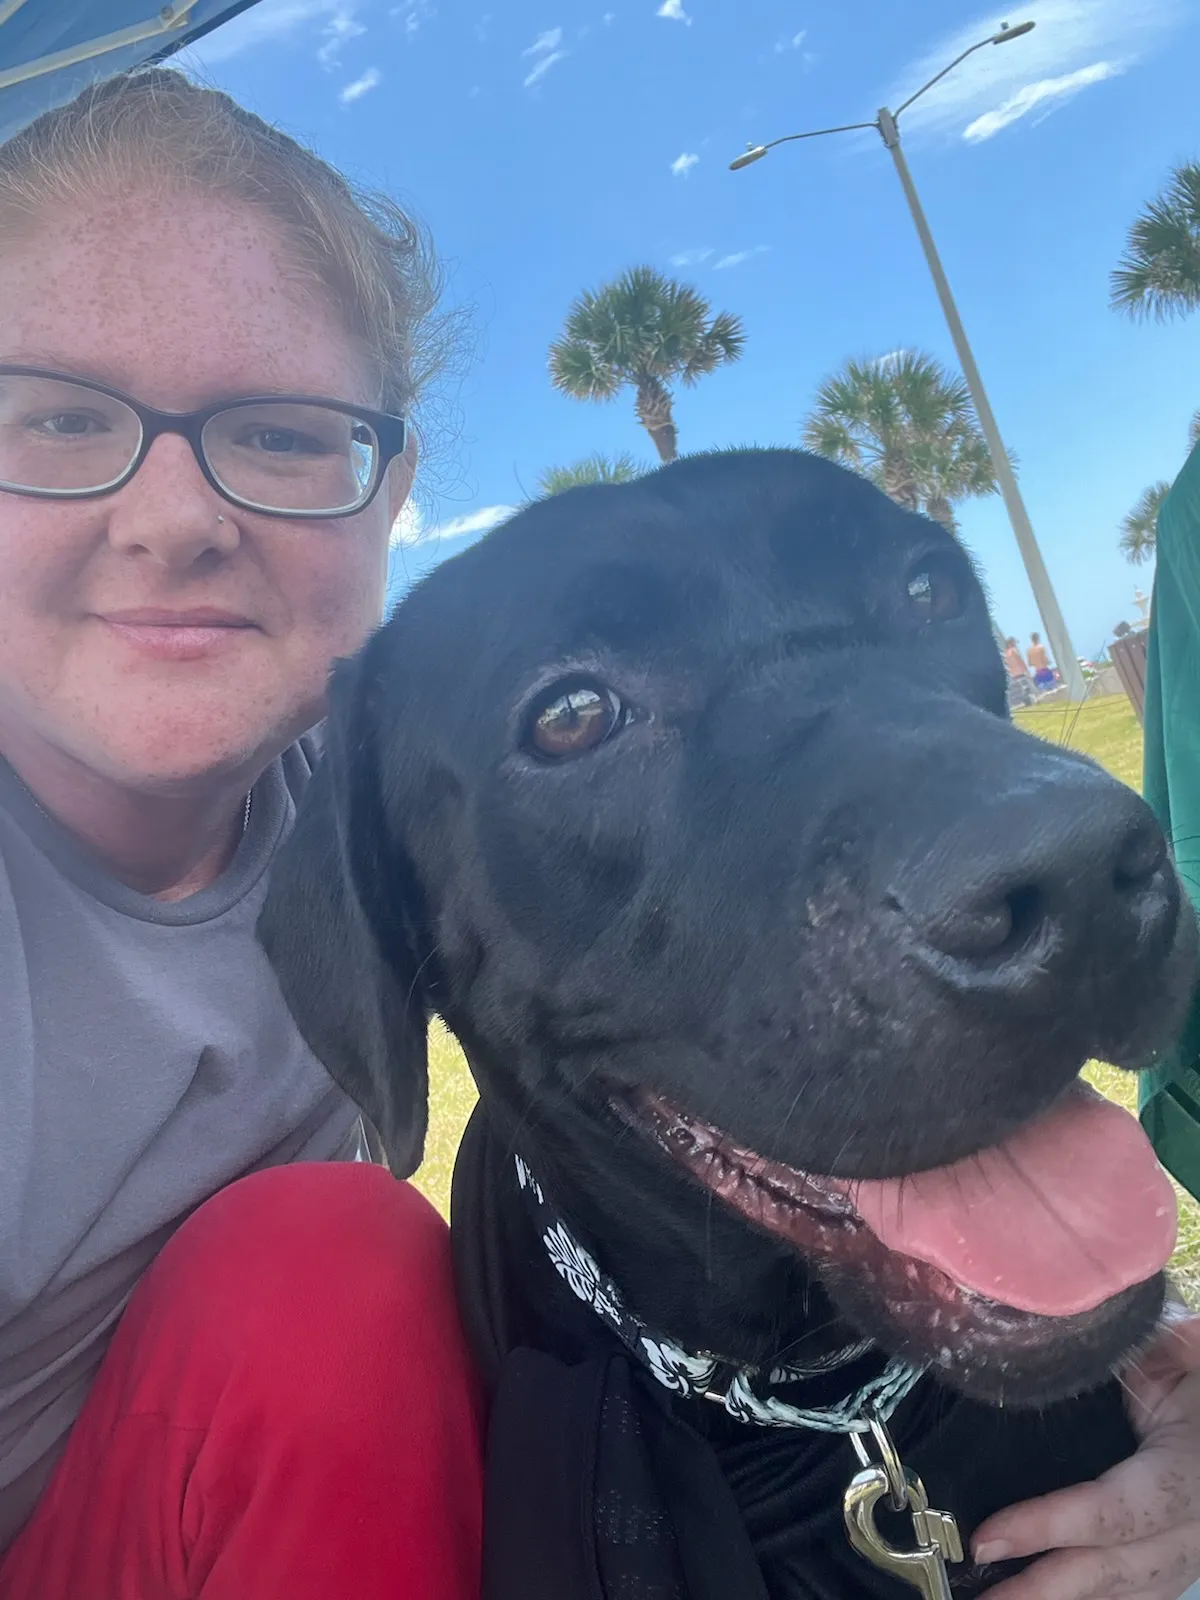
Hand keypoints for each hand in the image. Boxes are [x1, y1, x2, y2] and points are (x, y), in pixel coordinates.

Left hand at [971, 1310, 1199, 1597]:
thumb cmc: (1190, 1372)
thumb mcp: (1163, 1355)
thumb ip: (1114, 1361)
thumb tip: (1044, 1345)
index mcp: (1188, 1469)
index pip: (1112, 1510)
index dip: (1048, 1526)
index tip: (988, 1539)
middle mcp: (1194, 1525)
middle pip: (1113, 1569)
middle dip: (1040, 1587)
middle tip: (979, 1593)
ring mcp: (1190, 1552)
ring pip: (1123, 1592)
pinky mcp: (1179, 1562)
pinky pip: (1134, 1594)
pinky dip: (1088, 1598)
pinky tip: (1039, 1598)